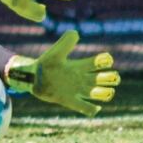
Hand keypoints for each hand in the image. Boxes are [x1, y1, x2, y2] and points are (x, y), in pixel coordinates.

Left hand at [5, 30, 119, 116]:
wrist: (32, 77)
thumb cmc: (44, 64)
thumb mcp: (55, 53)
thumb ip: (65, 43)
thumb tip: (75, 33)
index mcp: (80, 66)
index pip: (99, 63)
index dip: (105, 61)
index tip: (104, 60)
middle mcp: (81, 78)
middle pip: (104, 78)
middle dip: (111, 78)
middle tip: (108, 77)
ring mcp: (77, 90)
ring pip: (99, 93)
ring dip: (105, 93)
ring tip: (101, 91)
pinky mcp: (69, 100)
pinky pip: (85, 108)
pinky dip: (92, 109)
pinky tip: (95, 108)